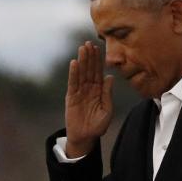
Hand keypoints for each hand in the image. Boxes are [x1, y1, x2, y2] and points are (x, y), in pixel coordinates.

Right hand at [64, 41, 114, 157]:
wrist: (85, 137)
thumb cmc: (97, 126)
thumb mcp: (107, 110)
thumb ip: (107, 94)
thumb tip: (110, 77)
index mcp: (99, 90)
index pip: (98, 72)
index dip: (98, 61)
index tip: (98, 48)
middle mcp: (89, 88)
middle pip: (89, 69)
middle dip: (90, 56)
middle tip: (89, 43)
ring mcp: (79, 92)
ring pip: (81, 73)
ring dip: (82, 61)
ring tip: (82, 48)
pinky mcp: (71, 97)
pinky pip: (73, 83)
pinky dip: (73, 73)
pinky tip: (74, 63)